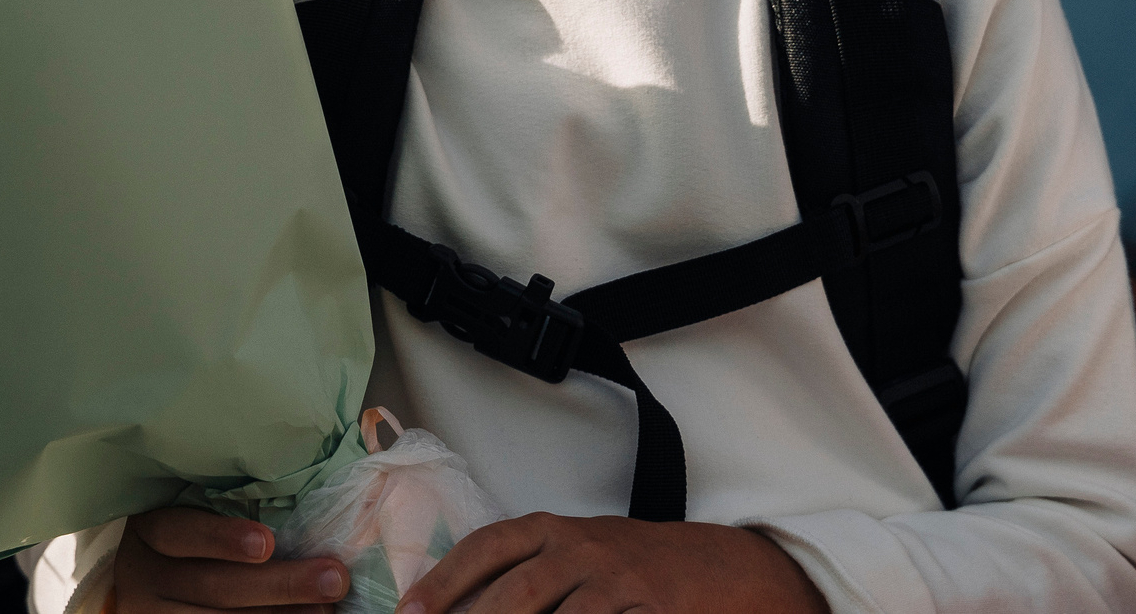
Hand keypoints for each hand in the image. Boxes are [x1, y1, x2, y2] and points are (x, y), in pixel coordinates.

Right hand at [115, 507, 349, 612]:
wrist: (136, 583)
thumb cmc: (183, 531)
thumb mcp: (188, 509)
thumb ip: (233, 503)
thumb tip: (325, 497)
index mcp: (151, 531)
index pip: (179, 532)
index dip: (221, 539)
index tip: (268, 542)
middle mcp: (146, 576)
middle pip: (212, 585)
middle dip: (278, 586)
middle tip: (332, 578)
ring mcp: (154, 613)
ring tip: (324, 610)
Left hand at [400, 514, 828, 613]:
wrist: (726, 570)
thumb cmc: (639, 567)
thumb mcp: (581, 555)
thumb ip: (528, 573)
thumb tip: (459, 604)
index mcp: (557, 529)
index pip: (489, 544)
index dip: (445, 577)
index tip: (409, 611)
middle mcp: (583, 549)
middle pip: (516, 591)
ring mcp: (618, 582)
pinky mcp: (647, 611)